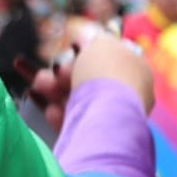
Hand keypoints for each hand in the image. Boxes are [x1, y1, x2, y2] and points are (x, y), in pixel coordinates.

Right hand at [24, 33, 152, 131]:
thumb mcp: (101, 43)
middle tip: (54, 71)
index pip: (111, 56)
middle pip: (89, 78)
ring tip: (39, 85)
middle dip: (65, 72)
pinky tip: (47, 109)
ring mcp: (111, 117)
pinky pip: (72, 121)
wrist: (106, 116)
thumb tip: (88, 37)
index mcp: (137, 69)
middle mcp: (127, 94)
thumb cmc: (106, 73)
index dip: (89, 50)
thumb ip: (94, 39)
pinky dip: (59, 114)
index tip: (74, 48)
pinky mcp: (93, 139)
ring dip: (55, 89)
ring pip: (77, 99)